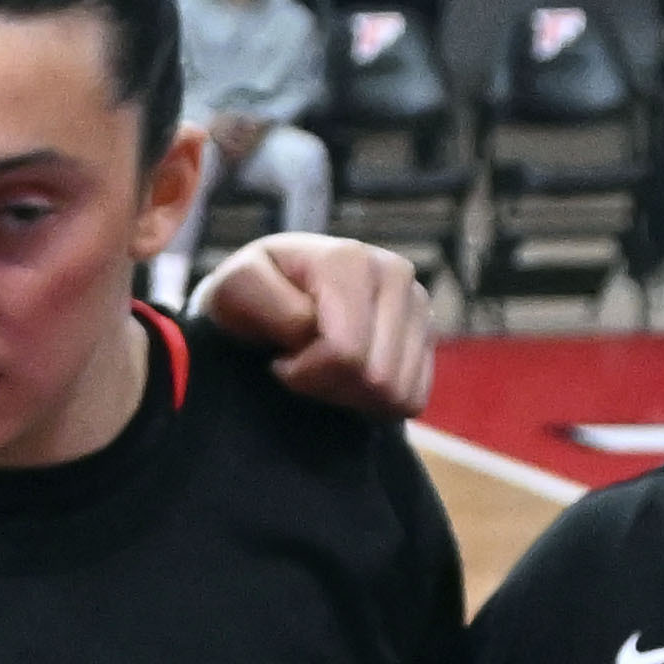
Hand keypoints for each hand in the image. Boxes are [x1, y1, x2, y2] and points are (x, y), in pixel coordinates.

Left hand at [187, 227, 437, 420]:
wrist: (272, 298)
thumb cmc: (251, 297)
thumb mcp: (236, 288)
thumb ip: (263, 299)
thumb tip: (309, 326)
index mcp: (350, 260)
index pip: (345, 353)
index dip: (303, 373)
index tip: (280, 359)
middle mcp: (395, 274)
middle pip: (376, 378)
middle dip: (328, 386)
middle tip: (302, 368)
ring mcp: (418, 305)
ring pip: (396, 393)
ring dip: (350, 396)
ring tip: (322, 369)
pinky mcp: (427, 337)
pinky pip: (413, 398)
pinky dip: (375, 403)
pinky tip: (348, 376)